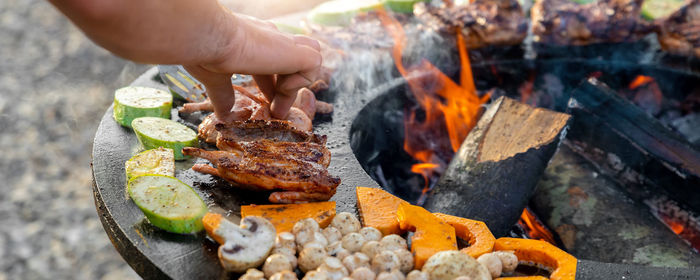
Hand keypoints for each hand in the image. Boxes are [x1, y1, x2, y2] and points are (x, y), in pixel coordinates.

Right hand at [185, 13, 321, 120]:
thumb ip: (223, 94)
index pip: (270, 63)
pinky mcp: (295, 51)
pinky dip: (300, 82)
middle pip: (293, 60)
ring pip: (309, 58)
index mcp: (251, 42)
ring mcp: (283, 43)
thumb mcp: (214, 77)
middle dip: (288, 87)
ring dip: (296, 84)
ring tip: (278, 103)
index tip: (266, 107)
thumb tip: (223, 113)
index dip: (271, 87)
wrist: (207, 35)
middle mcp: (269, 38)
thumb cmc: (204, 49)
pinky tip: (280, 88)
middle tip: (276, 112)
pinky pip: (314, 64)